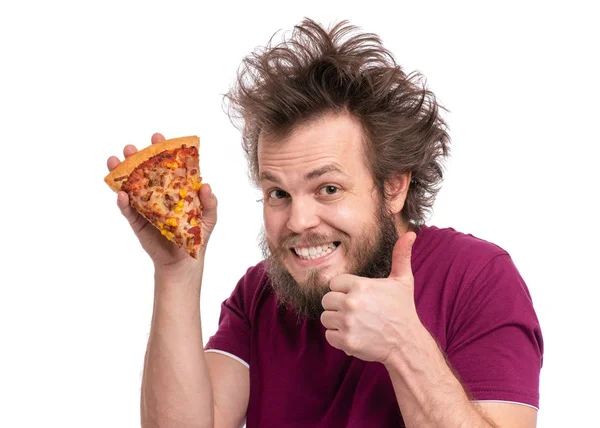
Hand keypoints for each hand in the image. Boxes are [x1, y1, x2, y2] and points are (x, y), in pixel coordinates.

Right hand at [106, 133, 217, 269]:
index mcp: (174, 187)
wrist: (184, 260)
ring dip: (121, 173)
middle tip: (132, 148)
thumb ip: (210, 202)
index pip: (167, 165)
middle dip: (137, 157)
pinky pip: (128, 210)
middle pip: (144, 171)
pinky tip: (121, 194)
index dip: (161, 150)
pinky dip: (123, 202)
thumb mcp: (209, 217)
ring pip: (130, 186)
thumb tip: (205, 185)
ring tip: (115, 161)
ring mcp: (145, 206)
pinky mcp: (137, 221)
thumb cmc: (197, 236)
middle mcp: (157, 193)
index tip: (158, 138)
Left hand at [321, 231, 421, 363]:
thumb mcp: (403, 281)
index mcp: (360, 285)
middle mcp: (351, 303)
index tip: (358, 297)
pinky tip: (355, 335)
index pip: (334, 283)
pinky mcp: (346, 341)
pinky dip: (339, 338)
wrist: (407, 344)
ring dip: (337, 322)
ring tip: (356, 323)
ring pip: (325, 318)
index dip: (344, 290)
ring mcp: (347, 323)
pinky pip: (329, 336)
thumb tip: (410, 233)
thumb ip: (401, 256)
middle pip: (327, 300)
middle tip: (356, 312)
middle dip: (338, 306)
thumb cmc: (403, 310)